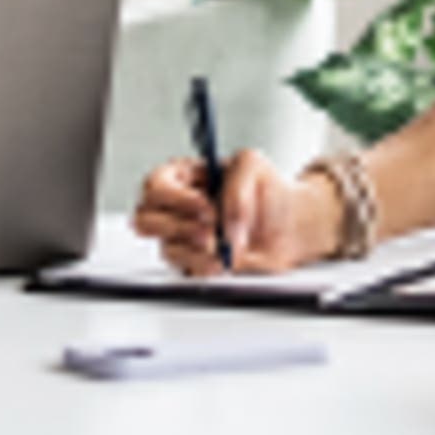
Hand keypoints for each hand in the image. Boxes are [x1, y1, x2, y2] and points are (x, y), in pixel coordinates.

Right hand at [131, 150, 346, 275]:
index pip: (155, 186)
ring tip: (222, 245)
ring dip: (195, 249)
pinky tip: (222, 261)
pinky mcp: (194, 262)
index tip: (205, 206)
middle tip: (210, 229)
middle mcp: (176, 208)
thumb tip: (225, 223)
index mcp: (182, 177)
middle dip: (179, 226)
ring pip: (166, 248)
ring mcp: (182, 237)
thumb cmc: (267, 190)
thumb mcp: (254, 165)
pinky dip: (204, 266)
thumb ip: (236, 188)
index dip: (175, 198)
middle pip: (146, 219)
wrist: (288, 224)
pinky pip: (185, 269)